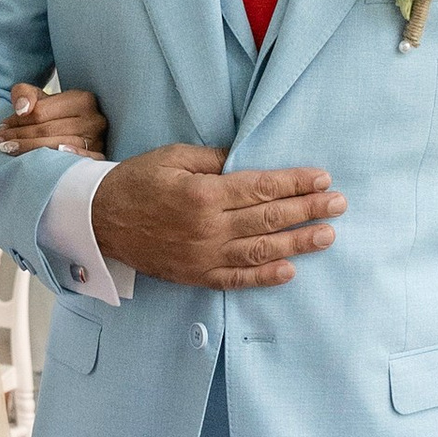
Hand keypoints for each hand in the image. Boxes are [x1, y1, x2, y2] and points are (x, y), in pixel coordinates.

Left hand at [0, 81, 108, 158]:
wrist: (79, 127)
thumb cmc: (56, 113)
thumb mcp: (40, 97)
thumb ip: (25, 94)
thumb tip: (22, 110)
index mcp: (83, 99)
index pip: (40, 113)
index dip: (16, 121)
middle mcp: (95, 120)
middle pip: (47, 131)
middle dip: (18, 137)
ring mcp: (98, 141)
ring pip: (57, 147)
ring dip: (29, 151)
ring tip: (7, 150)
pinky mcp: (99, 158)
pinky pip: (80, 162)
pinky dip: (64, 161)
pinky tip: (46, 164)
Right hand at [90, 143, 343, 290]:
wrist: (98, 220)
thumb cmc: (136, 181)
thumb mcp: (173, 157)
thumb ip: (214, 159)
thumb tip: (248, 160)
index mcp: (203, 194)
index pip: (261, 187)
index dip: (295, 183)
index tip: (322, 178)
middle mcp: (207, 228)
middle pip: (268, 219)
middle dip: (307, 210)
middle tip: (339, 204)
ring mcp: (202, 255)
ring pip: (260, 251)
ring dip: (297, 243)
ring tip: (327, 236)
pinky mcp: (195, 275)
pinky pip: (236, 279)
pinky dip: (264, 277)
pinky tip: (291, 271)